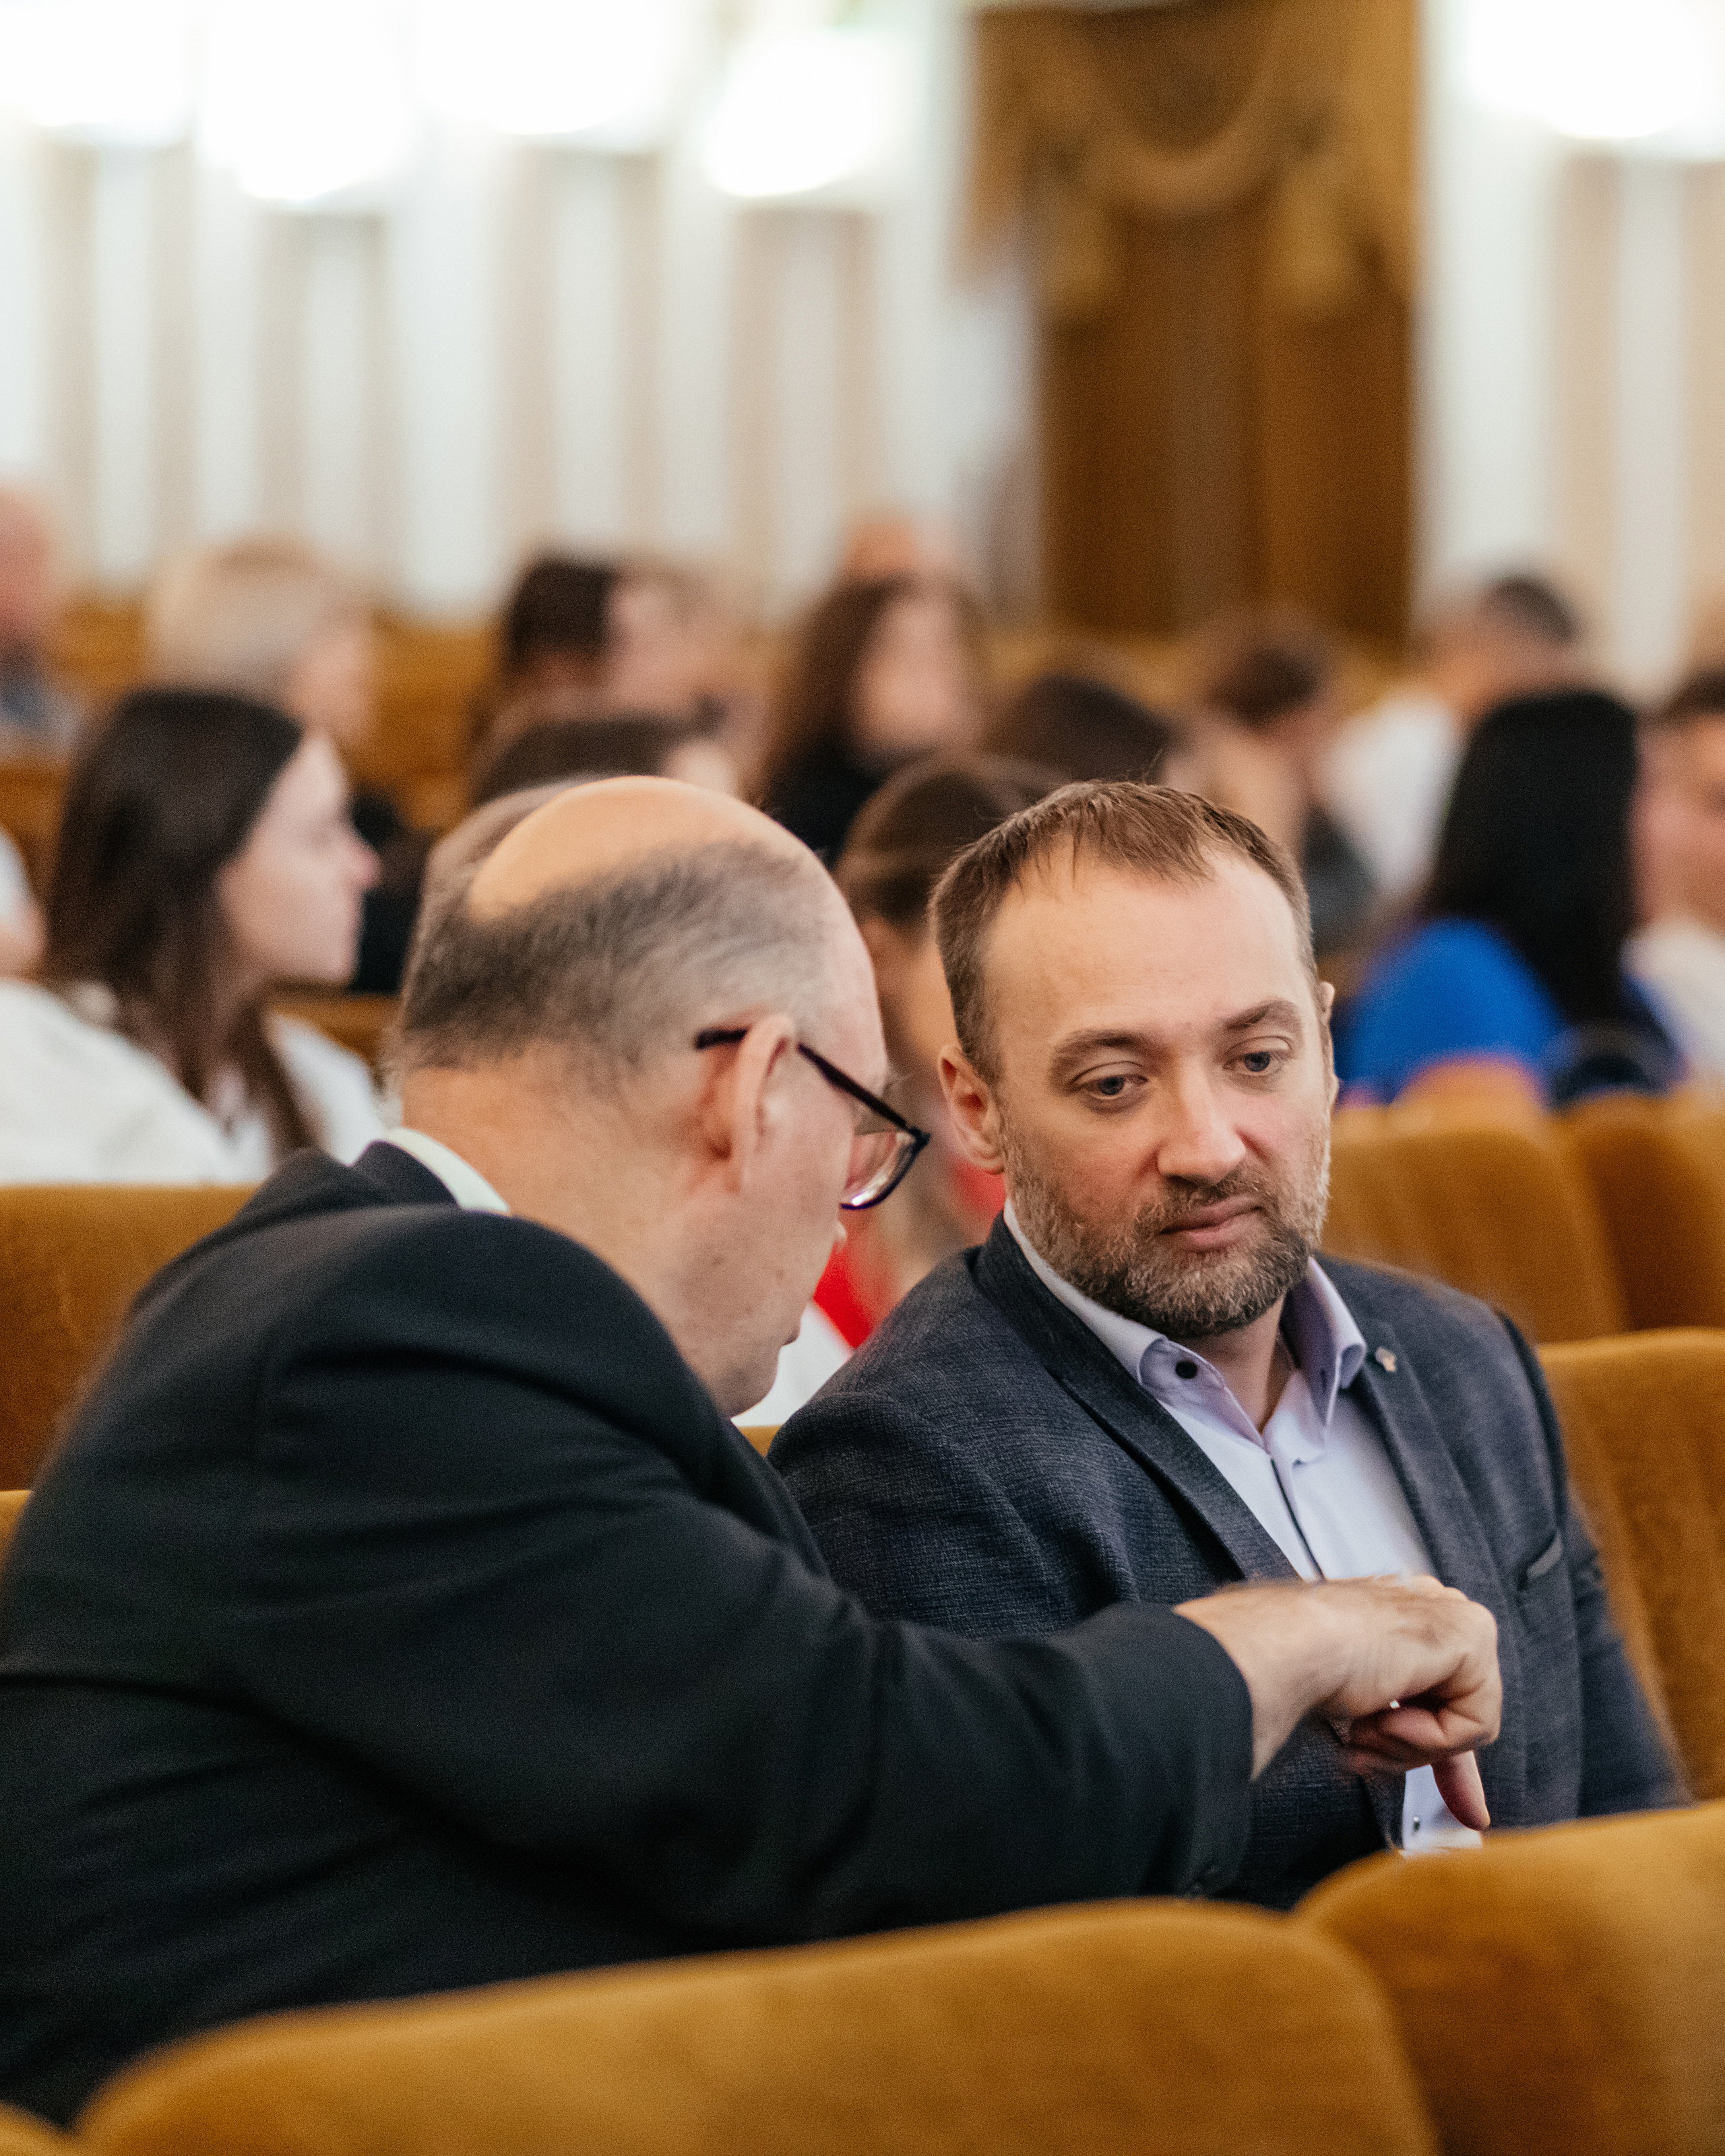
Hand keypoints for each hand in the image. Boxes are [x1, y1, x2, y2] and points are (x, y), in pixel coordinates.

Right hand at [1175, 1575, 1499, 1826]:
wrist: (1284, 1649)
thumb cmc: (1296, 1667)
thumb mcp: (1359, 1708)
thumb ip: (1401, 1728)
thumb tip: (1441, 1792)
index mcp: (1400, 1616)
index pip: (1444, 1693)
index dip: (1443, 1751)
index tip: (1469, 1814)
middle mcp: (1431, 1608)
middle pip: (1458, 1713)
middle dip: (1420, 1754)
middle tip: (1363, 1754)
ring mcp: (1453, 1616)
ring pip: (1467, 1724)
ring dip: (1412, 1745)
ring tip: (1366, 1729)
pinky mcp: (1470, 1634)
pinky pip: (1477, 1722)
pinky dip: (1432, 1737)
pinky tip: (1391, 1718)